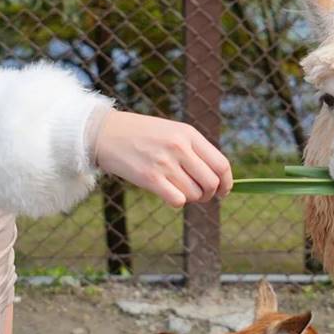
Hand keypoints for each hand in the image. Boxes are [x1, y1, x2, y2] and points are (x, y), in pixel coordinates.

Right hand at [94, 111, 232, 206]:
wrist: (106, 133)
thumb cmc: (142, 134)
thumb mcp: (173, 132)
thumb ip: (194, 150)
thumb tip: (217, 177)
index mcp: (189, 134)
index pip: (221, 164)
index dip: (227, 183)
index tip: (224, 191)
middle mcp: (180, 147)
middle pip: (211, 183)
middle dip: (209, 194)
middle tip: (200, 195)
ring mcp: (165, 163)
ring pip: (194, 194)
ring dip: (191, 198)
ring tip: (179, 190)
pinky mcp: (150, 178)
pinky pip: (177, 200)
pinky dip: (177, 202)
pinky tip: (168, 194)